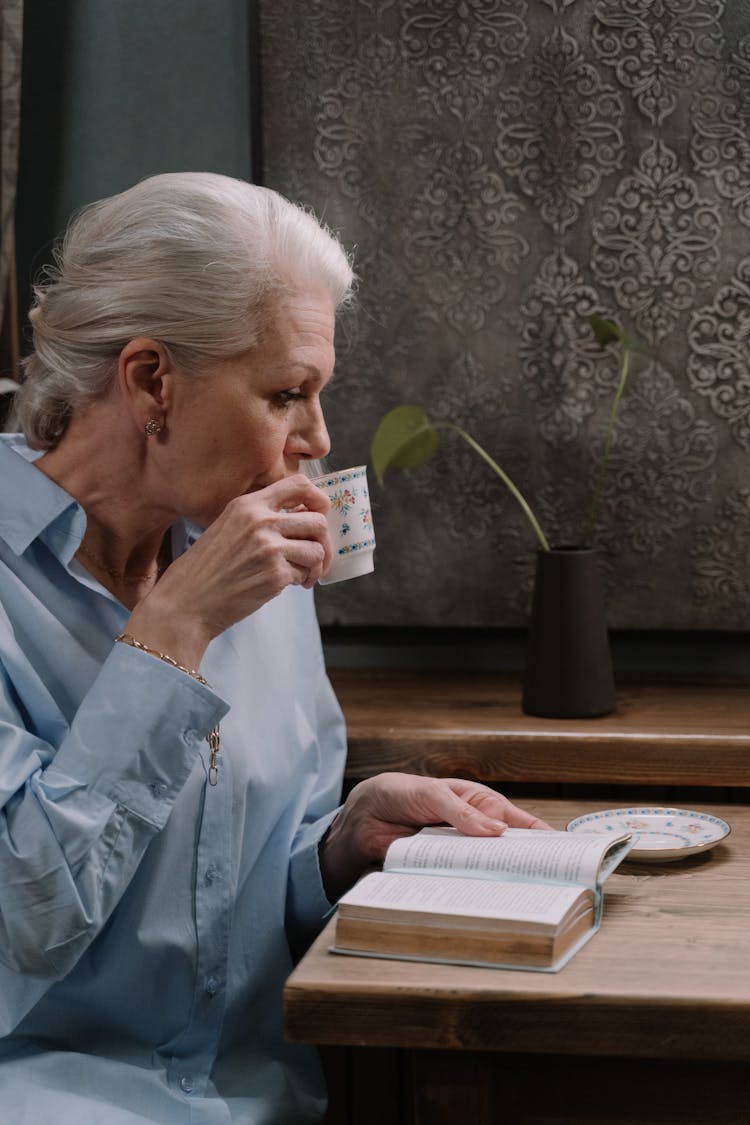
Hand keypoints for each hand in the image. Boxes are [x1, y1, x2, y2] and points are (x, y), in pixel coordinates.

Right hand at [125, 474, 330, 666]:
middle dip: (323, 542)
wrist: (185, 602)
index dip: (318, 500)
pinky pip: (305, 573)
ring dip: (315, 565)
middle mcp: (260, 521)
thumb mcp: (226, 528)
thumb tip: (301, 520)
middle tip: (316, 557)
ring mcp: (268, 548)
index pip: (299, 485)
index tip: (318, 516)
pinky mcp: (275, 574)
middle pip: (318, 520)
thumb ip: (258, 519)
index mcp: (247, 505)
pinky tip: (289, 586)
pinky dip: (302, 581)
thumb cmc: (204, 570)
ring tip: (304, 575)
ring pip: (317, 549)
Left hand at [319, 772, 552, 900]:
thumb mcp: (433, 794)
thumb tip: (496, 831)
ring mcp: (458, 853)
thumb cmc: (402, 793)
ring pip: (485, 870)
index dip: (543, 838)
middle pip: (506, 852)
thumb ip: (462, 812)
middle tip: (546, 885)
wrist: (363, 815)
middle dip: (524, 866)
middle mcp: (474, 831)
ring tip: (517, 899)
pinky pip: (459, 883)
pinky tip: (477, 901)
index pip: (520, 823)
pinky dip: (467, 891)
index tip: (565, 855)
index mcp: (481, 805)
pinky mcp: (440, 871)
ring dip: (496, 881)